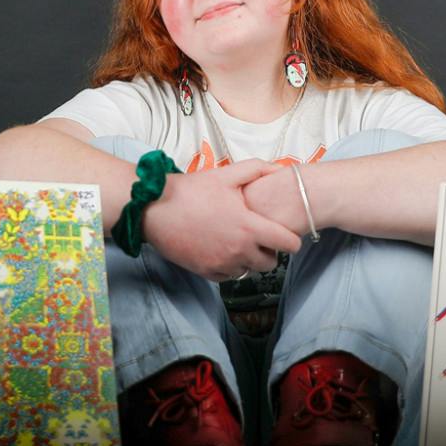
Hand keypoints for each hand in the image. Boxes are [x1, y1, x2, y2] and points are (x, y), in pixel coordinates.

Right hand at [144, 160, 303, 280]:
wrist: (154, 209)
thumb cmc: (191, 190)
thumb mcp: (226, 174)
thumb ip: (257, 169)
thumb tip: (279, 169)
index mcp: (249, 227)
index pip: (288, 244)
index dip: (290, 239)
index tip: (284, 234)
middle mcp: (239, 250)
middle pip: (270, 263)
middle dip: (269, 252)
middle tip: (259, 238)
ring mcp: (222, 263)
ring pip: (249, 271)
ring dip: (248, 260)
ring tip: (238, 242)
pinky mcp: (206, 271)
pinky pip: (228, 276)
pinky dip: (229, 266)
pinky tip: (222, 250)